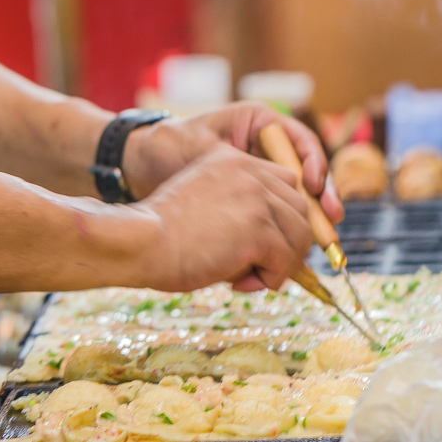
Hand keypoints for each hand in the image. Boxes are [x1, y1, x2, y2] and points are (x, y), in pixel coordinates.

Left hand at [122, 101, 343, 223]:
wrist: (139, 168)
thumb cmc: (168, 149)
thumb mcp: (207, 150)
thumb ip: (242, 166)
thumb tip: (285, 182)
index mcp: (260, 122)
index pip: (302, 142)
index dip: (316, 165)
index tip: (315, 187)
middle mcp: (266, 147)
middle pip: (308, 175)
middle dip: (320, 202)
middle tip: (330, 222)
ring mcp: (261, 173)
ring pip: (296, 200)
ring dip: (304, 224)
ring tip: (313, 242)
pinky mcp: (253, 199)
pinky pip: (277, 216)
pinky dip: (281, 234)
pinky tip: (282, 251)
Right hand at [130, 143, 312, 291]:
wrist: (141, 241)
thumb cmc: (162, 232)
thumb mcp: (205, 203)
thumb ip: (239, 209)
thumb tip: (280, 245)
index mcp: (232, 159)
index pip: (284, 183)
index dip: (279, 218)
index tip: (258, 244)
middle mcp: (250, 170)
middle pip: (299, 209)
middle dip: (285, 242)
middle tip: (254, 266)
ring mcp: (257, 198)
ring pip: (300, 235)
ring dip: (279, 263)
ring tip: (246, 277)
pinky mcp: (260, 229)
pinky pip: (286, 260)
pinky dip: (270, 279)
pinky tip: (240, 283)